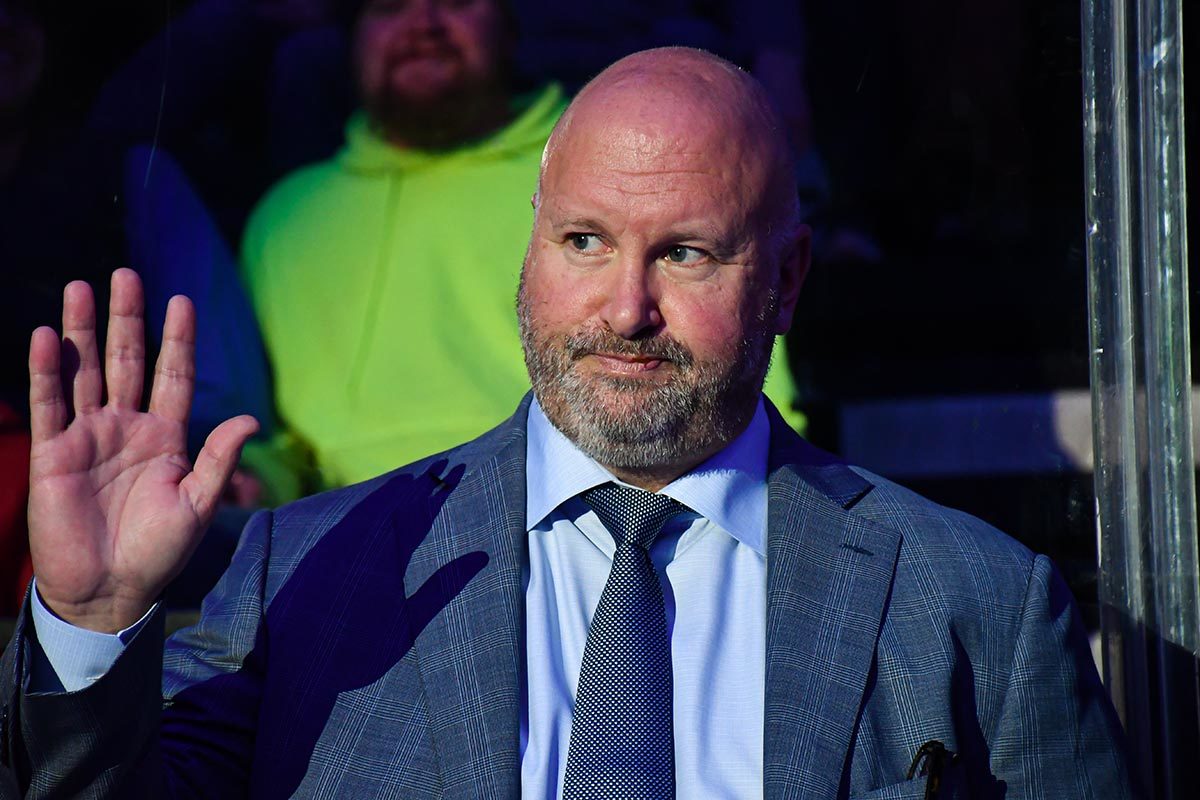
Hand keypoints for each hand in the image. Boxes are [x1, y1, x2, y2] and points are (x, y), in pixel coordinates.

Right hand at [27, 269, 257, 632]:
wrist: (109, 590)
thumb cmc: (159, 551)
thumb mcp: (198, 504)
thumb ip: (219, 459)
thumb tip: (250, 418)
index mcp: (167, 437)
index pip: (174, 375)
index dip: (177, 339)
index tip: (182, 300)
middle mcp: (127, 427)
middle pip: (127, 361)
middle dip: (127, 319)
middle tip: (126, 274)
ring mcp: (89, 437)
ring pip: (85, 372)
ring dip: (81, 331)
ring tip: (80, 288)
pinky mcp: (53, 454)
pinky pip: (49, 405)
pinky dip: (47, 372)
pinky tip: (46, 337)